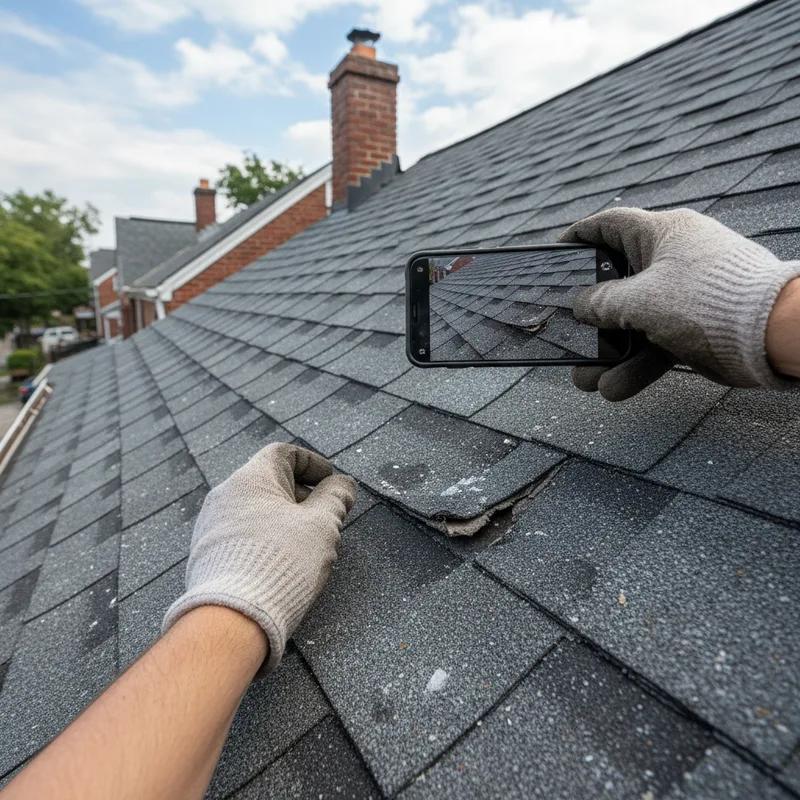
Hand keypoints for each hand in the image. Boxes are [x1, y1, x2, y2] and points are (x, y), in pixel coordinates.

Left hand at [163, 443, 356, 673]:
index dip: (312, 462)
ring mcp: (211, 525)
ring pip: (256, 510)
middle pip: (270, 482)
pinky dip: (266, 538)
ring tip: (308, 545)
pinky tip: (283, 564)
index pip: (283, 453)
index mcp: (251, 478)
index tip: (331, 480)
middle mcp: (225, 495)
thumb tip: (343, 484)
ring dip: (285, 520)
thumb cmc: (280, 562)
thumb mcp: (322, 525)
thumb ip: (336, 498)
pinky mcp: (207, 554)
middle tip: (326, 517)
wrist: (230, 618)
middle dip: (303, 496)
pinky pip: (242, 534)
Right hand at [559, 207, 799, 399]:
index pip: (610, 226)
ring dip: (609, 353)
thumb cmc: (708, 300)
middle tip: (565, 334)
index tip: (556, 254)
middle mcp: (672, 261)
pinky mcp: (694, 326)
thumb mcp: (641, 300)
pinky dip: (636, 366)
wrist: (774, 334)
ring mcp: (684, 295)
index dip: (579, 237)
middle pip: (616, 284)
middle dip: (589, 317)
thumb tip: (581, 305)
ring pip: (633, 324)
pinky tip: (615, 388)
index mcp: (661, 234)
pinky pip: (655, 345)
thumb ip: (602, 302)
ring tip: (585, 380)